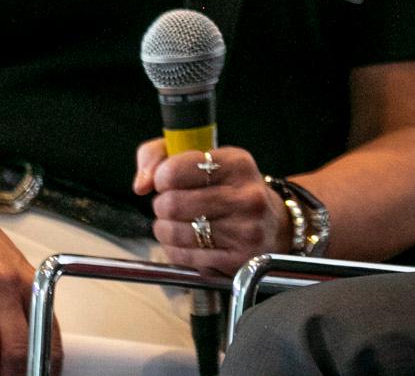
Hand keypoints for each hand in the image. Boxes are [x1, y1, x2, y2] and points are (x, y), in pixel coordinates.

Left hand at [133, 141, 288, 274]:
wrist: (273, 225)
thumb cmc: (230, 189)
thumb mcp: (204, 158)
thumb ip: (161, 155)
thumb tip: (141, 183)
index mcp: (238, 164)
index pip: (176, 170)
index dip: (161, 177)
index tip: (166, 181)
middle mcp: (246, 196)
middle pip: (172, 203)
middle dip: (163, 205)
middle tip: (173, 204)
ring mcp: (245, 229)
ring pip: (175, 232)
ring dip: (166, 229)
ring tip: (178, 223)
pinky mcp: (238, 258)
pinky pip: (184, 257)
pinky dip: (176, 250)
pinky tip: (189, 241)